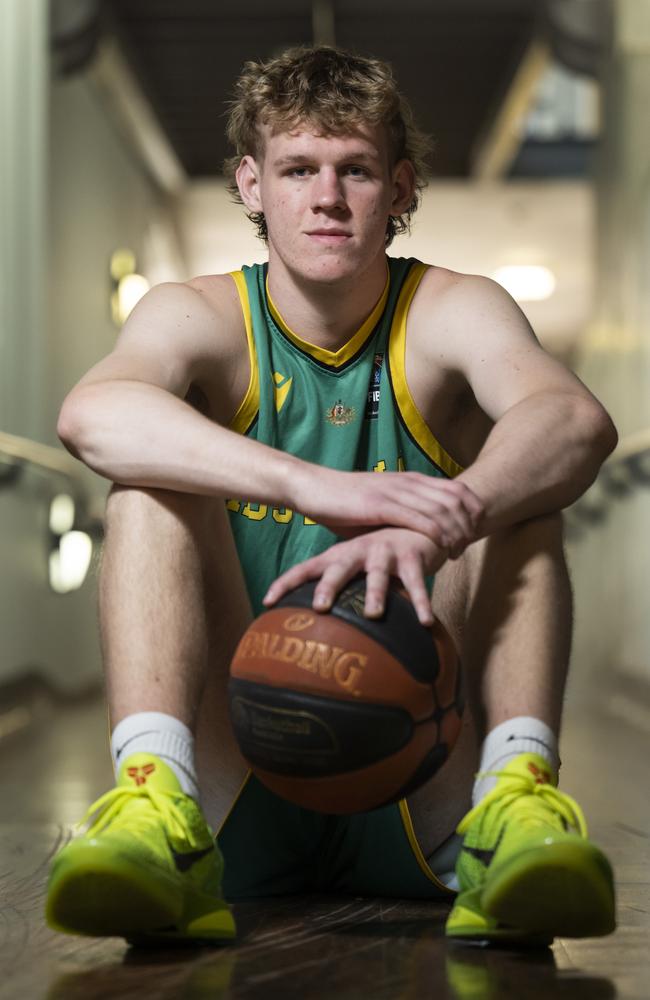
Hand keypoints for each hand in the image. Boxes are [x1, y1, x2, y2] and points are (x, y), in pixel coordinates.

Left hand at [263, 528, 448, 626]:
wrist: (417, 519)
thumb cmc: (380, 550)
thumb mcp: (355, 563)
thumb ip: (339, 584)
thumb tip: (315, 619)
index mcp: (339, 554)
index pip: (306, 569)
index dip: (286, 583)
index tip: (266, 602)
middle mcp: (359, 551)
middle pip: (338, 569)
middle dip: (328, 587)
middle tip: (320, 608)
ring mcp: (385, 551)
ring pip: (378, 575)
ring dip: (375, 593)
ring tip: (373, 614)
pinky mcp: (412, 555)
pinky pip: (416, 582)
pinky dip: (421, 602)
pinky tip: (426, 622)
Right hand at [295, 468, 483, 554]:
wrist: (314, 488)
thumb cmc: (346, 502)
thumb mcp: (383, 504)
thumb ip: (404, 514)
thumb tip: (422, 535)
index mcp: (412, 480)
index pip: (458, 489)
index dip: (473, 510)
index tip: (475, 532)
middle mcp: (408, 483)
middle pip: (456, 499)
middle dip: (468, 524)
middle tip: (467, 547)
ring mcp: (395, 492)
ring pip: (441, 509)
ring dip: (455, 532)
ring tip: (457, 552)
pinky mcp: (380, 505)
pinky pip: (417, 518)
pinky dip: (435, 533)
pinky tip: (441, 547)